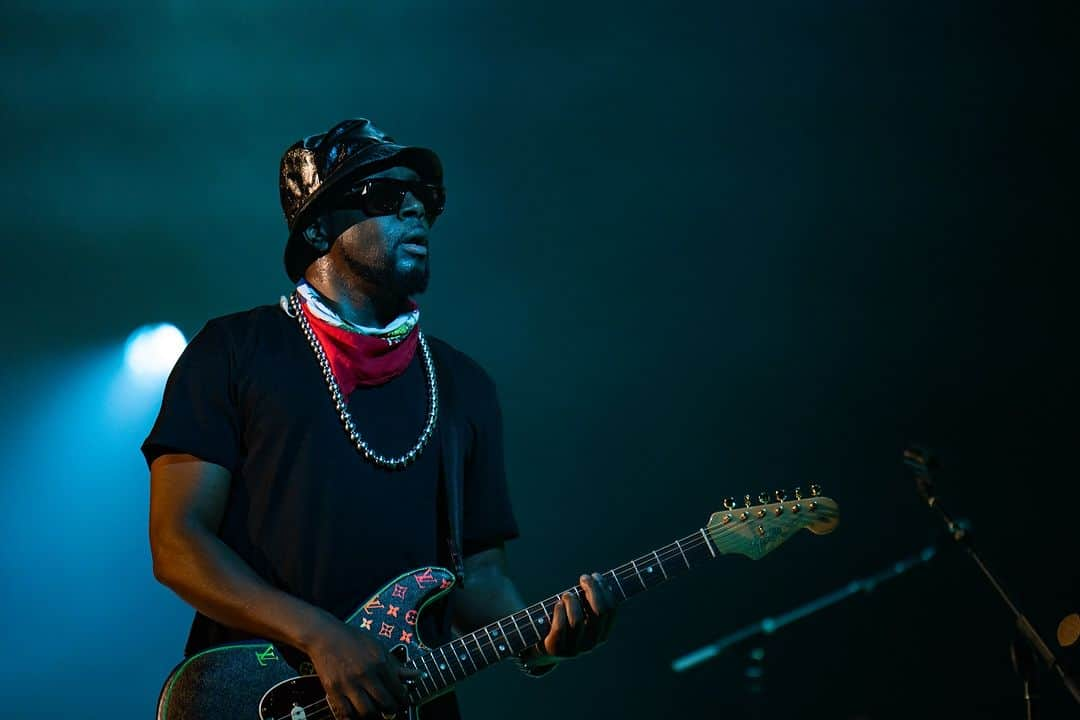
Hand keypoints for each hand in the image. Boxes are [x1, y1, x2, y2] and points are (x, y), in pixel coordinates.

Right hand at [304, 617, 424, 718]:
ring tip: (378, 714)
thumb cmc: (353, 640)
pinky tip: (359, 714)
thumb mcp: (379, 647)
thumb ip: (397, 665)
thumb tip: (418, 675)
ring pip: (367, 712)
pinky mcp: (333, 690)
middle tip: (393, 711)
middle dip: (392, 711)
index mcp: (379, 662)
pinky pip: (346, 713)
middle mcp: (365, 674)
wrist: (325, 636)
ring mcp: (348, 683)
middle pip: (384, 703)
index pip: (398, 690)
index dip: (404, 701)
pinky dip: (354, 718)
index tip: (405, 703)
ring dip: (375, 717)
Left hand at [539, 572, 617, 661]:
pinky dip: (559, 611)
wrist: (545, 649)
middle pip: (599, 612)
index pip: (611, 609)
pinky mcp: (556, 648)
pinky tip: (558, 604)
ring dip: (572, 601)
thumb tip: (598, 578)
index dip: (604, 589)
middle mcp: (591, 643)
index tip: (596, 576)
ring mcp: (574, 648)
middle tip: (584, 578)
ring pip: (577, 620)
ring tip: (567, 595)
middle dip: (592, 589)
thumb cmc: (566, 622)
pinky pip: (560, 628)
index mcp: (602, 634)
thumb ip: (590, 600)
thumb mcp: (582, 613)